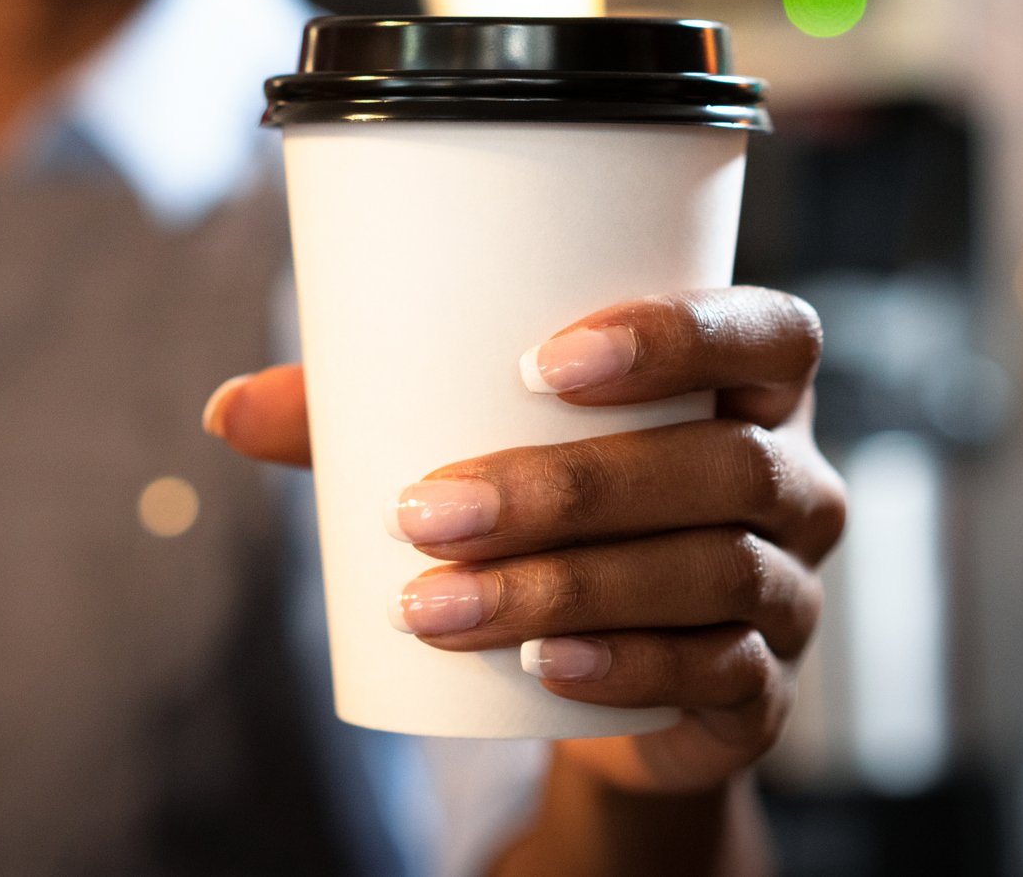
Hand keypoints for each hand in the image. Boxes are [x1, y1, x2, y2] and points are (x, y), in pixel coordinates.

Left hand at [206, 286, 845, 795]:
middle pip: (726, 465)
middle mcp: (793, 479)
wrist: (600, 675)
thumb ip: (367, 415)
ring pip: (714, 572)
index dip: (677, 336)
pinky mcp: (765, 691)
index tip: (539, 362)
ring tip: (437, 602)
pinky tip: (545, 668)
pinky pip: (722, 673)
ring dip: (567, 584)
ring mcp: (791, 589)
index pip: (771, 333)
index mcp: (750, 386)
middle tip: (428, 509)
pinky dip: (627, 667)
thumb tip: (228, 409)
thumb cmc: (548, 513)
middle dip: (570, 487)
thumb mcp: (472, 448)